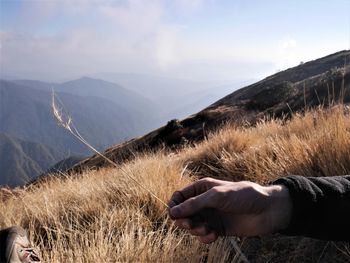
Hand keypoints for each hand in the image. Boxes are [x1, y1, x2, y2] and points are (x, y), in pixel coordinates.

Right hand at [168, 177, 291, 242]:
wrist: (267, 210)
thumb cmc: (243, 196)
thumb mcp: (216, 196)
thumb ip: (193, 204)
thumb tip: (173, 213)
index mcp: (202, 188)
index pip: (179, 197)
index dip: (174, 206)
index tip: (174, 215)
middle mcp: (205, 202)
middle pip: (183, 213)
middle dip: (184, 221)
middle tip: (191, 225)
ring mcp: (212, 216)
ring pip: (192, 226)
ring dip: (196, 230)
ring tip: (207, 230)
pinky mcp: (218, 229)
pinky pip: (204, 236)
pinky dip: (205, 237)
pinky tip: (214, 235)